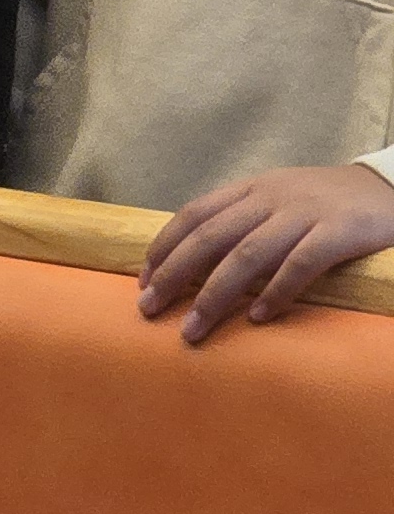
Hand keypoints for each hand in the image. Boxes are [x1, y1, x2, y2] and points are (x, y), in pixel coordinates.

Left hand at [141, 161, 393, 341]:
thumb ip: (242, 221)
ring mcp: (303, 214)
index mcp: (250, 190)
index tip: (143, 279)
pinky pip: (300, 264)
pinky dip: (275, 291)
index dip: (165, 246)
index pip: (194, 215)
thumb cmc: (325, 202)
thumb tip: (196, 258)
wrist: (387, 186)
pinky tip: (257, 317)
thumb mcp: (277, 200)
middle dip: (173, 274)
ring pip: (246, 255)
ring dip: (214, 294)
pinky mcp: (338, 232)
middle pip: (209, 237)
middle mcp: (269, 199)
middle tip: (149, 308)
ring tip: (194, 327)